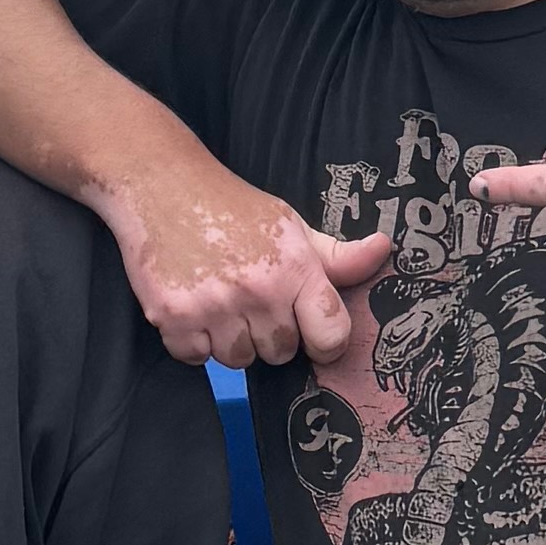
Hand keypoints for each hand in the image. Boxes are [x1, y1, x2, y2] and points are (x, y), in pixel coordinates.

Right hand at [97, 137, 393, 369]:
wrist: (161, 184)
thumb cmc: (231, 207)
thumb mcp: (290, 226)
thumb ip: (337, 255)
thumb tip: (385, 250)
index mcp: (295, 268)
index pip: (330, 334)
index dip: (325, 342)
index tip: (311, 334)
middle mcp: (258, 291)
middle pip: (280, 353)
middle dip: (267, 334)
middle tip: (249, 299)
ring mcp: (214, 306)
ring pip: (237, 360)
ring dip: (228, 339)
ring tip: (218, 300)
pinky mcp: (172, 317)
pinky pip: (195, 358)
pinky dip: (190, 340)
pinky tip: (190, 305)